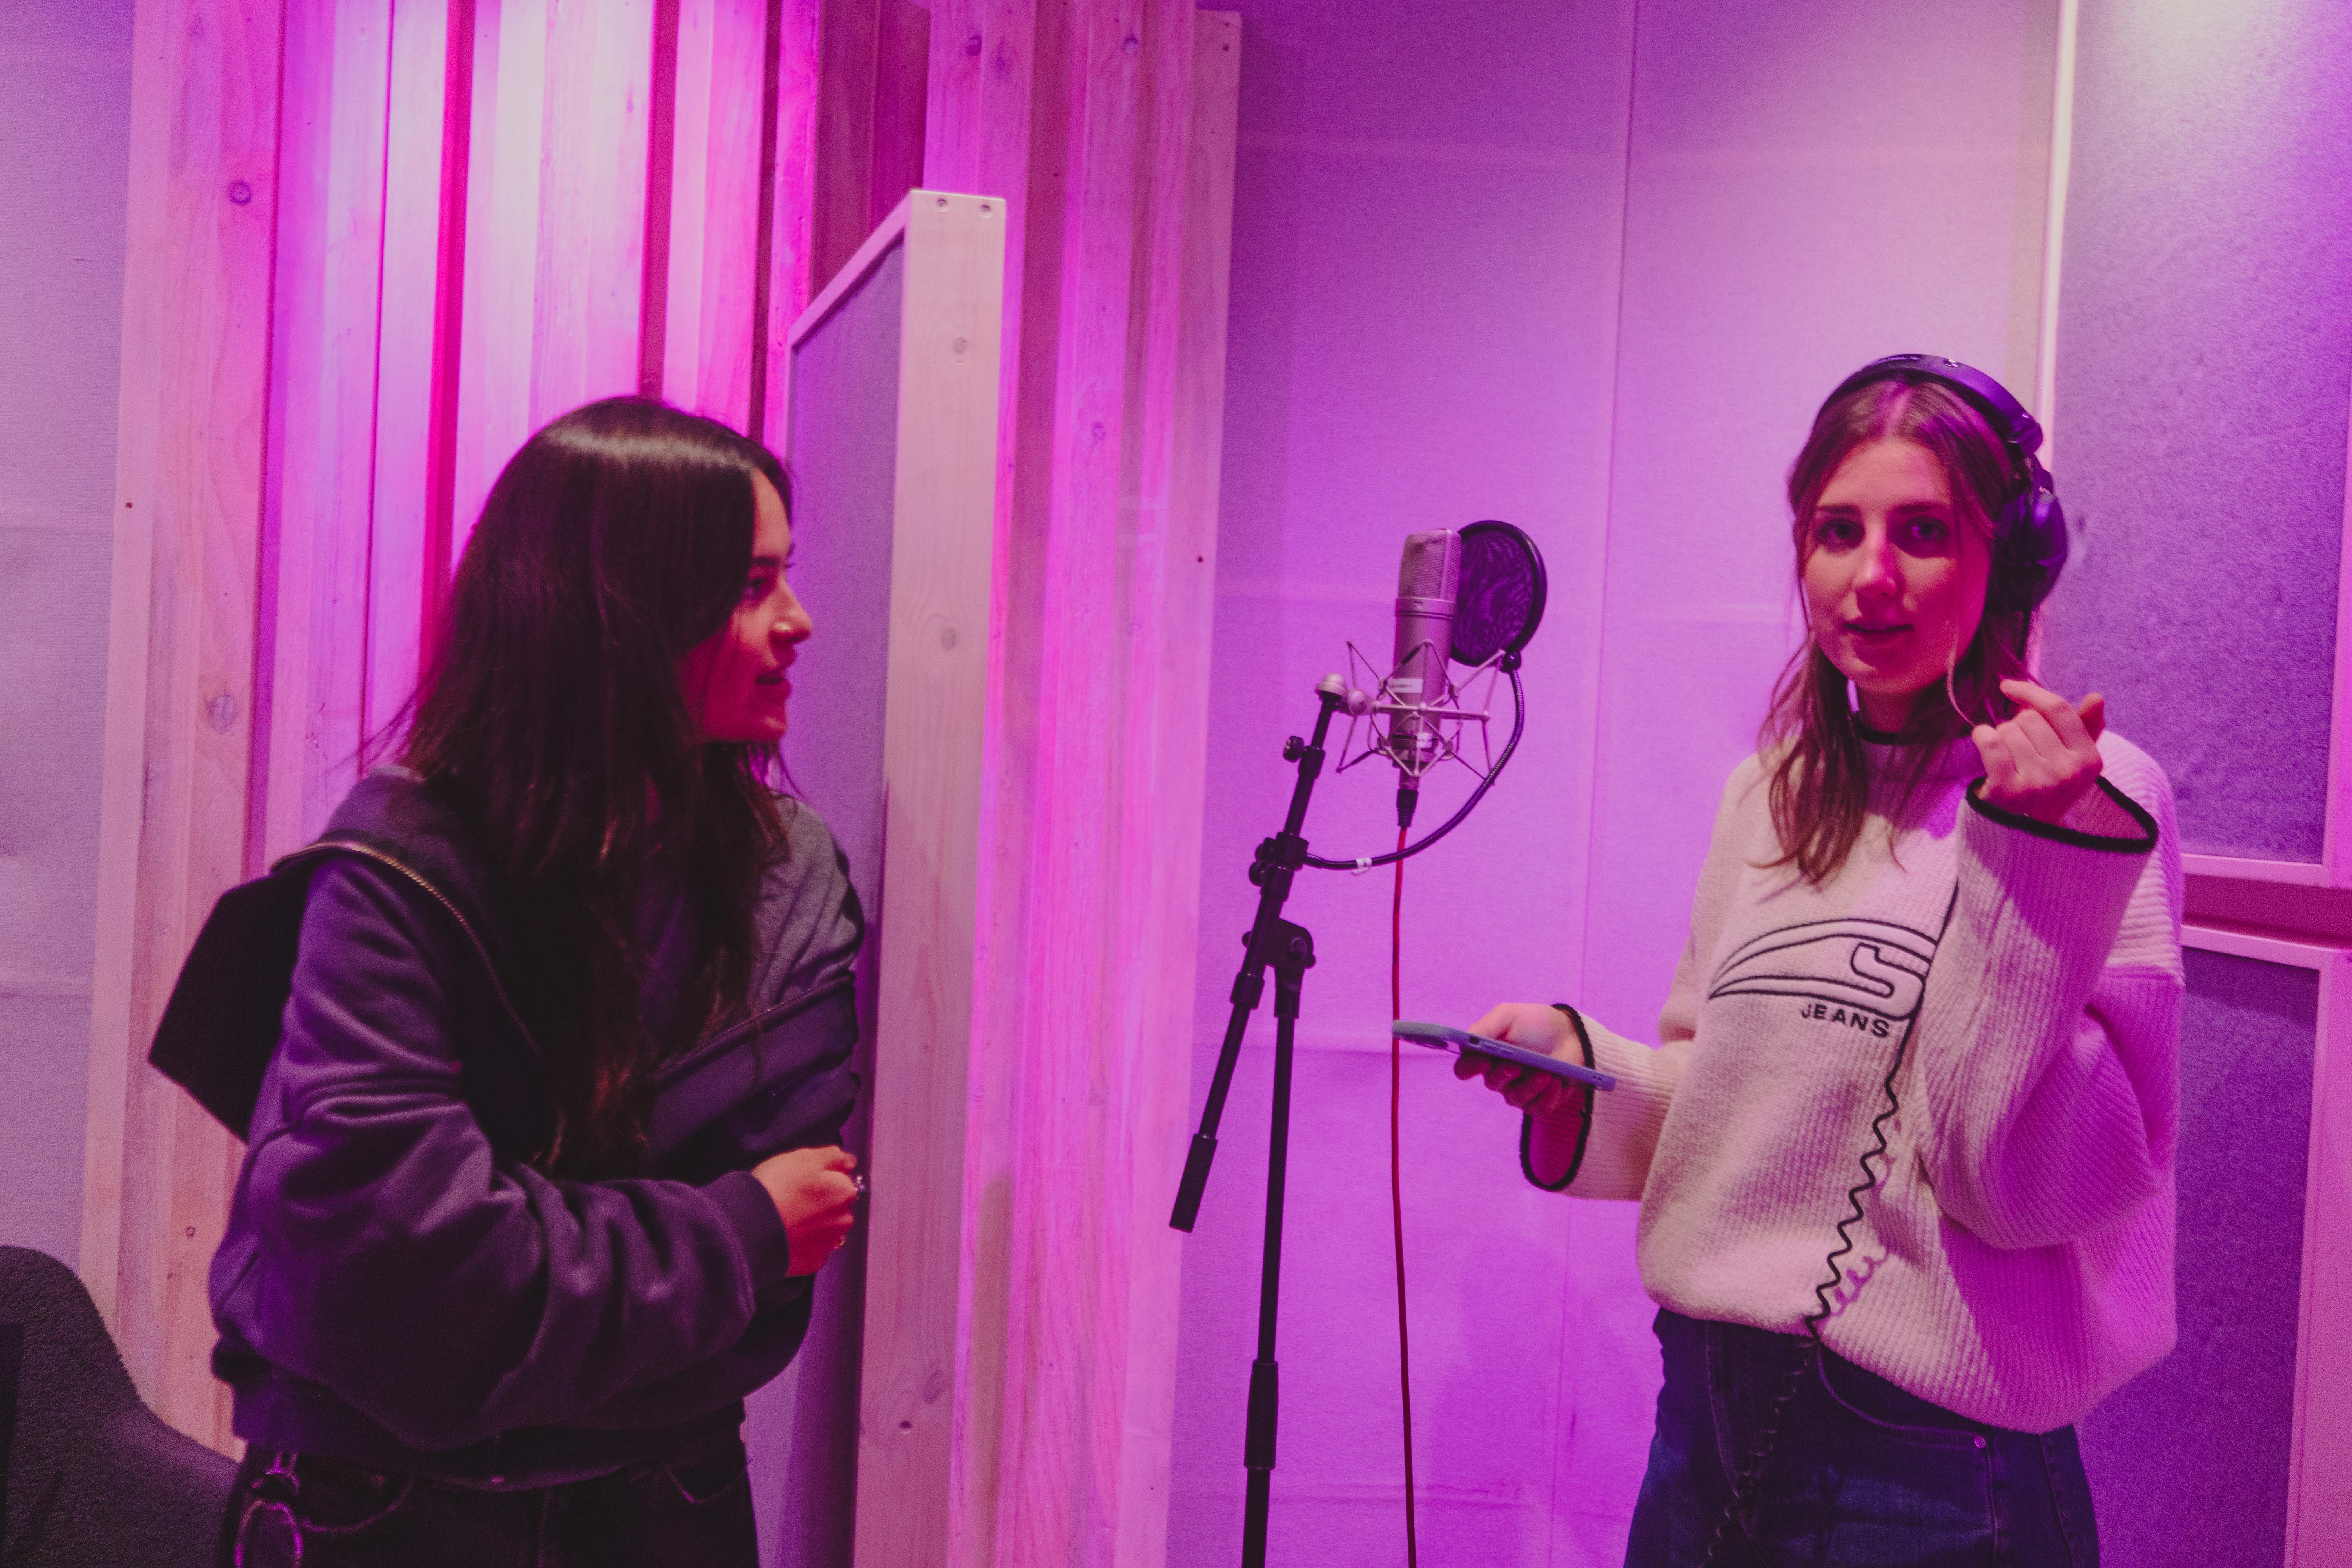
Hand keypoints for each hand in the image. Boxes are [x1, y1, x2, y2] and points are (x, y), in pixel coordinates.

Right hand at [752, 1145, 858, 1275]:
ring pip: (825, 1228)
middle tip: (792, 1197)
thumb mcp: (804, 1158)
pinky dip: (802, 1242)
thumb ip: (833, 1156)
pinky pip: (811, 1249)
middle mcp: (843, 1220)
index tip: (804, 1178)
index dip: (822, 1177)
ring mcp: (828, 1243)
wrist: (751, 1228)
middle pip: (835, 1206)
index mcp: (845, 1192)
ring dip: (812, 1223)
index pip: (843, 1180)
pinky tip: (786, 1234)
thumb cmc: (777, 1188)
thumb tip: (849, 1161)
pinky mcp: (812, 1262)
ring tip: (787, 1217)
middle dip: (820, 1201)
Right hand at [1451, 1003, 1581, 1118]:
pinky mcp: (1539, 1103)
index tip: (1483, 1061)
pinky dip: (1547, 1096)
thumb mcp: (1509, 1015)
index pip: (1465, 1069)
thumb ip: (1486, 1025)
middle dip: (1504, 1075)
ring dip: (1530, 1086)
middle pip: (1491, 1084)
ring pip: (1515, 1098)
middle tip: (1516, 1066)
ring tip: (1546, 1074)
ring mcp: (1518, 1091)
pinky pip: (1536, 1109)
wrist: (1571, 1034)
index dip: (1470, 1068)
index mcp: (1486, 1055)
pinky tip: (1556, 1082)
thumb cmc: (1537, 1024)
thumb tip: (1468, 1040)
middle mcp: (1499, 1076)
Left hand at [1972, 679, 2105, 824]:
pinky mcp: (2009, 792)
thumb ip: (2085, 729)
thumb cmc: (2046, 790)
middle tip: (2017, 751)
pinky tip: (1982, 744)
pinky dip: (1981, 737)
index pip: (2058, 709)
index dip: (2030, 692)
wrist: (2021, 837)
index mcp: (2090, 761)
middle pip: (2028, 718)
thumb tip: (2096, 697)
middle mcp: (2069, 772)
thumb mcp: (2072, 762)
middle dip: (2016, 726)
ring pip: (2007, 730)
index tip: (2008, 686)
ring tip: (2007, 762)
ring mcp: (2040, 783)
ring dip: (2000, 738)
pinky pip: (1990, 742)